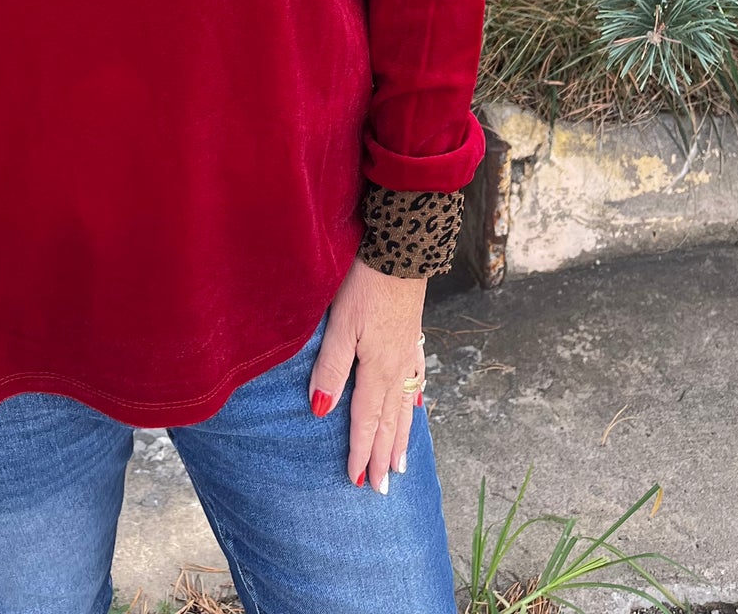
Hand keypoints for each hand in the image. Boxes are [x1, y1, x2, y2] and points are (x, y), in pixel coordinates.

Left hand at [306, 255, 426, 491]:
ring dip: (401, 437)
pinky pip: (417, 379)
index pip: (365, 420)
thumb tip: (321, 411)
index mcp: (377, 368)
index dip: (360, 451)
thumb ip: (330, 368)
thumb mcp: (341, 324)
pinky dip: (414, 401)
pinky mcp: (413, 334)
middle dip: (383, 455)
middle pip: (388, 420)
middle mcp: (397, 367)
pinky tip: (416, 406)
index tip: (356, 481)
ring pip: (405, 405)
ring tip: (400, 464)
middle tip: (381, 488)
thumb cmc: (365, 283)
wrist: (402, 248)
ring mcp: (409, 352)